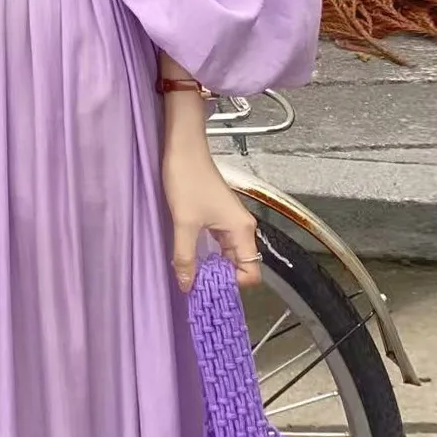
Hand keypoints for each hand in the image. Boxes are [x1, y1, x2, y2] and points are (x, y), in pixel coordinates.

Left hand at [161, 125, 261, 293]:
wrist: (183, 150)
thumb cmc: (188, 180)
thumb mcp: (184, 223)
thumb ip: (185, 257)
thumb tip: (187, 286)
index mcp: (242, 230)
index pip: (252, 271)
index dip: (233, 283)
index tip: (209, 287)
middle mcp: (241, 228)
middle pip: (240, 265)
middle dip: (220, 279)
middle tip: (195, 287)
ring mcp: (230, 223)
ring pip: (227, 256)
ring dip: (212, 268)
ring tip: (191, 275)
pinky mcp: (218, 218)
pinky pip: (218, 245)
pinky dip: (206, 255)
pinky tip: (190, 259)